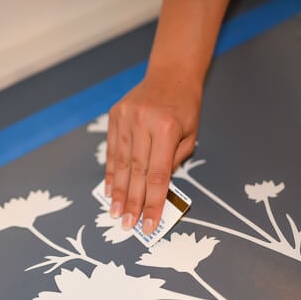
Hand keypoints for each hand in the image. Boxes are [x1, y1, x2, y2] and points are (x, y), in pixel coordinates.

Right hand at [105, 69, 200, 233]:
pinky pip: (112, 150)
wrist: (171, 74)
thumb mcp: (191, 134)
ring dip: (118, 192)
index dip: (153, 203)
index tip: (149, 224)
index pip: (158, 175)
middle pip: (137, 172)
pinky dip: (111, 172)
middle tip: (128, 225)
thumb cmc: (186, 107)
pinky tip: (109, 190)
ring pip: (121, 163)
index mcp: (167, 129)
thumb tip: (156, 190)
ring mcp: (126, 118)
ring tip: (115, 213)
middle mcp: (144, 123)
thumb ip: (175, 161)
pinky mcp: (115, 116)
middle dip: (133, 202)